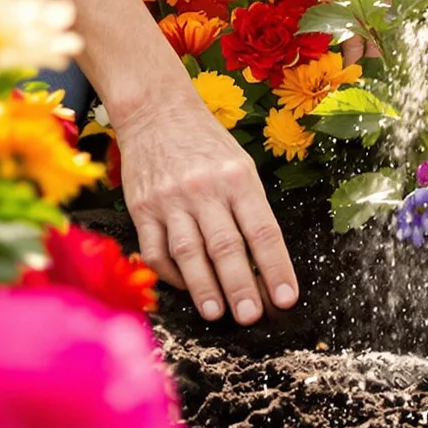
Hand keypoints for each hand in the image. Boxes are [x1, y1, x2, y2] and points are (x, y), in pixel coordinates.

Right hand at [113, 88, 298, 324]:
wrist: (155, 110)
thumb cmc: (205, 141)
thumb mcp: (239, 164)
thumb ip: (249, 208)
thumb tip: (262, 262)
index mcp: (237, 177)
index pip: (262, 230)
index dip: (276, 267)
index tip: (286, 298)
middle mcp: (204, 188)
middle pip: (225, 246)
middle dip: (240, 286)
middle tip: (251, 316)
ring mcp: (170, 199)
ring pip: (189, 252)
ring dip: (204, 288)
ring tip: (216, 312)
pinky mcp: (141, 208)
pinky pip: (155, 250)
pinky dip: (170, 275)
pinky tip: (184, 288)